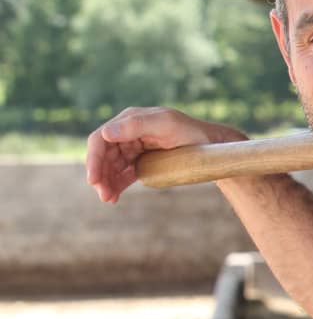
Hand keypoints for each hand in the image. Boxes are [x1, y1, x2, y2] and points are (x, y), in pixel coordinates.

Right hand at [86, 107, 245, 202]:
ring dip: (106, 182)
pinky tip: (114, 197)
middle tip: (102, 194)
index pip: (101, 138)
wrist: (212, 147)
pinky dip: (116, 185)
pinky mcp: (142, 161)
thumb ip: (137, 125)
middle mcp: (128, 132)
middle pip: (104, 155)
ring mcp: (134, 147)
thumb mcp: (167, 124)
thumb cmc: (191, 132)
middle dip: (100, 174)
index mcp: (130, 119)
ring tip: (108, 199)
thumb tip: (106, 132)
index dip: (94, 158)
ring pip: (112, 166)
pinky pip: (123, 174)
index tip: (93, 179)